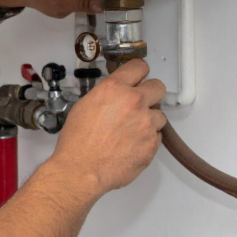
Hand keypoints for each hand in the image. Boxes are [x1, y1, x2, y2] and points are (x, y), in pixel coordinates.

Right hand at [48, 60, 166, 197]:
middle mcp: (134, 102)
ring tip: (131, 132)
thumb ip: (107, 96)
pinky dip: (147, 139)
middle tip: (139, 104)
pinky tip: (131, 145)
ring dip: (149, 120)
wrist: (82, 170)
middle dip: (150, 94)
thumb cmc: (77, 142)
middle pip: (158, 87)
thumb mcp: (84, 106)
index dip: (139, 72)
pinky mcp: (153, 143)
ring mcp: (146, 123)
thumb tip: (116, 95)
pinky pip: (157, 136)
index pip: (139, 66)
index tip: (138, 78)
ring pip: (159, 115)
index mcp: (114, 89)